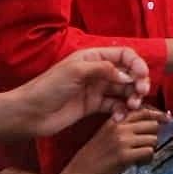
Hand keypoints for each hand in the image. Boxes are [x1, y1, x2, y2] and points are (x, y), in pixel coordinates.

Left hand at [11, 47, 151, 135]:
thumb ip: (104, 69)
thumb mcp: (76, 71)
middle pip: (128, 73)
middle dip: (138, 82)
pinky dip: (121, 111)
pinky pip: (114, 106)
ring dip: (132, 98)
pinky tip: (119, 118)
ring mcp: (96, 89)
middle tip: (141, 94)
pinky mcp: (93, 106)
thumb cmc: (49, 87)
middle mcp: (98, 71)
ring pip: (124, 91)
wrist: (30, 113)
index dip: (137, 64)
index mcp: (93, 57)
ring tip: (131, 107)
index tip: (142, 76)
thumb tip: (128, 76)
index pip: (124, 55)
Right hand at [39, 107, 168, 173]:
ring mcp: (122, 141)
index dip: (157, 115)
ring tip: (141, 158)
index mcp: (114, 121)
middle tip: (146, 147)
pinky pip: (149, 152)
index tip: (166, 119)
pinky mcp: (125, 156)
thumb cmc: (91, 160)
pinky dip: (148, 159)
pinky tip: (139, 164)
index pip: (142, 111)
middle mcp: (119, 128)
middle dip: (153, 136)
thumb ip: (123, 129)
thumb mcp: (105, 136)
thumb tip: (149, 126)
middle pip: (152, 124)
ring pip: (153, 139)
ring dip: (151, 149)